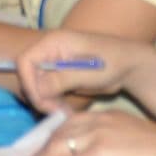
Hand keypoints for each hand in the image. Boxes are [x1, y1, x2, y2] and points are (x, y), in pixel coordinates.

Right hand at [13, 29, 136, 115]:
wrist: (129, 66)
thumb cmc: (112, 62)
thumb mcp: (87, 72)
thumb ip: (61, 79)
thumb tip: (38, 89)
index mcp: (52, 42)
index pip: (25, 61)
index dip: (28, 82)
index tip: (43, 101)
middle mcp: (49, 52)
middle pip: (29, 76)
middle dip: (39, 96)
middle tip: (56, 112)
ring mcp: (53, 65)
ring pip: (37, 87)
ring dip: (47, 103)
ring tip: (65, 113)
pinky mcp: (59, 77)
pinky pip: (47, 92)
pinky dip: (54, 104)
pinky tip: (67, 110)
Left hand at [24, 109, 155, 155]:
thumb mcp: (132, 143)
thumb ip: (112, 146)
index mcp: (106, 115)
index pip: (69, 124)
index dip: (53, 140)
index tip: (42, 154)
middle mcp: (98, 120)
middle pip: (58, 134)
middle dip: (40, 154)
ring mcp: (98, 134)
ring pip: (57, 148)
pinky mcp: (100, 153)